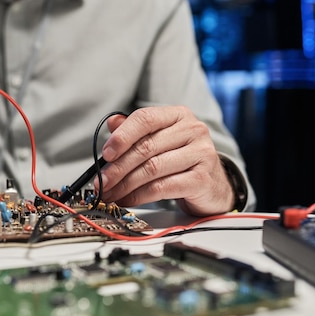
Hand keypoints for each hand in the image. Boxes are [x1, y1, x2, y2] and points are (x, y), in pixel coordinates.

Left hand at [97, 106, 234, 215]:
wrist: (214, 186)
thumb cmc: (182, 161)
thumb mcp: (161, 141)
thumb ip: (137, 131)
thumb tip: (111, 125)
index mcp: (179, 115)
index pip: (146, 118)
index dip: (122, 136)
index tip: (106, 154)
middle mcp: (193, 130)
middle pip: (146, 147)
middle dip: (118, 167)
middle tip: (101, 182)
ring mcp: (201, 154)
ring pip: (152, 169)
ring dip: (125, 184)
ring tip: (110, 194)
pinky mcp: (202, 179)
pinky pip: (162, 188)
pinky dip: (139, 196)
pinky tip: (127, 200)